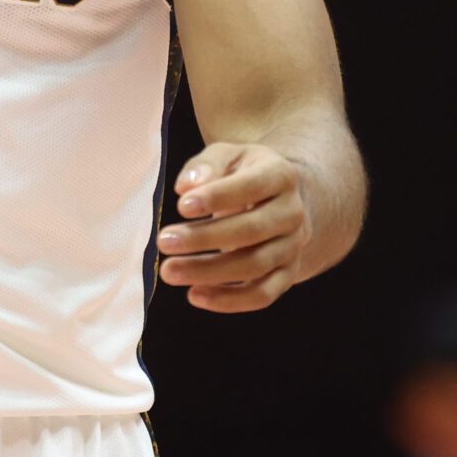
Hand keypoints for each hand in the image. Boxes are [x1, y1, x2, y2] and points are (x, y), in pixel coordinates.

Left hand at [156, 142, 314, 311]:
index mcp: (280, 176)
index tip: (181, 205)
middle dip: (204, 238)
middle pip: (251, 230)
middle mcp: (292, 213)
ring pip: (255, 266)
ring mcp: (292, 246)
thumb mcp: (229, 156)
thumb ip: (208, 165)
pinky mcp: (287, 274)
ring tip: (170, 272)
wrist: (283, 201)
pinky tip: (194, 295)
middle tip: (163, 241)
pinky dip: (229, 300)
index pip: (251, 186)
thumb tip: (186, 187)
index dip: (217, 197)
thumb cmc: (245, 175)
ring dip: (209, 271)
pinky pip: (262, 294)